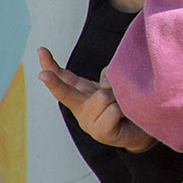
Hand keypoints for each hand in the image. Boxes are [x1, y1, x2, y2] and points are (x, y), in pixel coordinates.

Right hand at [38, 48, 155, 152]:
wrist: (141, 130)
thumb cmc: (127, 106)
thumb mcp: (116, 86)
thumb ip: (108, 79)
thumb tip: (105, 88)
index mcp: (83, 94)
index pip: (66, 77)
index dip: (52, 64)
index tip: (41, 50)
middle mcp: (82, 107)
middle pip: (66, 93)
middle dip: (54, 83)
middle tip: (42, 75)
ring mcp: (89, 122)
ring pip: (102, 97)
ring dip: (117, 97)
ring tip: (123, 106)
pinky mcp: (100, 133)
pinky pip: (113, 111)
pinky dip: (123, 110)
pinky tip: (124, 117)